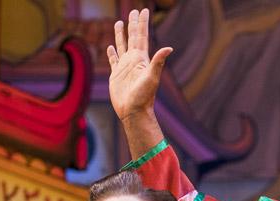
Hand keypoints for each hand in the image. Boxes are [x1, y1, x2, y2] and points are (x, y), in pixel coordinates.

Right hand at [107, 8, 172, 122]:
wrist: (133, 111)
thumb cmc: (144, 97)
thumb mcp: (152, 78)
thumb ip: (158, 62)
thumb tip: (169, 48)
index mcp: (141, 58)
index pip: (141, 36)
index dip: (142, 23)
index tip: (143, 10)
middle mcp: (133, 60)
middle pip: (132, 37)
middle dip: (133, 24)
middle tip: (133, 10)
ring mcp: (125, 67)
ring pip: (122, 45)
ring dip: (120, 34)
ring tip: (119, 22)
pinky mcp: (116, 75)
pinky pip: (114, 60)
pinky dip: (112, 52)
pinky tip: (111, 47)